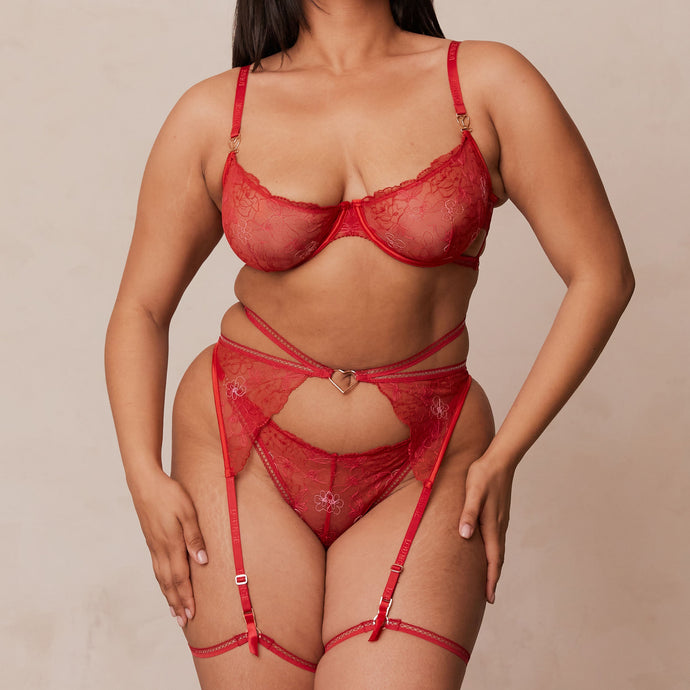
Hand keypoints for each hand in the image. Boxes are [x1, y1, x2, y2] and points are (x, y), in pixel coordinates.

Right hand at [128, 468, 207, 626]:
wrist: (145, 483)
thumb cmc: (170, 494)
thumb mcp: (188, 512)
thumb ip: (194, 537)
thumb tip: (202, 561)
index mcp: (171, 544)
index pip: (180, 577)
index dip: (186, 596)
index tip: (192, 614)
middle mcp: (160, 549)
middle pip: (169, 582)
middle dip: (177, 603)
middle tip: (184, 621)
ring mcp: (154, 546)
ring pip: (161, 577)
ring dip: (169, 596)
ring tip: (174, 611)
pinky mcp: (151, 541)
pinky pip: (157, 567)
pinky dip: (162, 582)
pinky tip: (165, 585)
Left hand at [458, 453, 515, 603]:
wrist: (500, 459)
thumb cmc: (483, 475)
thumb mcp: (473, 492)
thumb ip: (469, 513)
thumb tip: (466, 536)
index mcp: (492, 524)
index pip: (493, 559)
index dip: (491, 579)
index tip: (489, 598)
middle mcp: (499, 526)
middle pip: (498, 559)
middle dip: (493, 579)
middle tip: (489, 597)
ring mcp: (500, 520)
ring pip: (498, 550)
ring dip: (494, 567)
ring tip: (487, 580)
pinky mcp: (499, 514)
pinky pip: (497, 540)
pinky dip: (494, 553)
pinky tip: (488, 552)